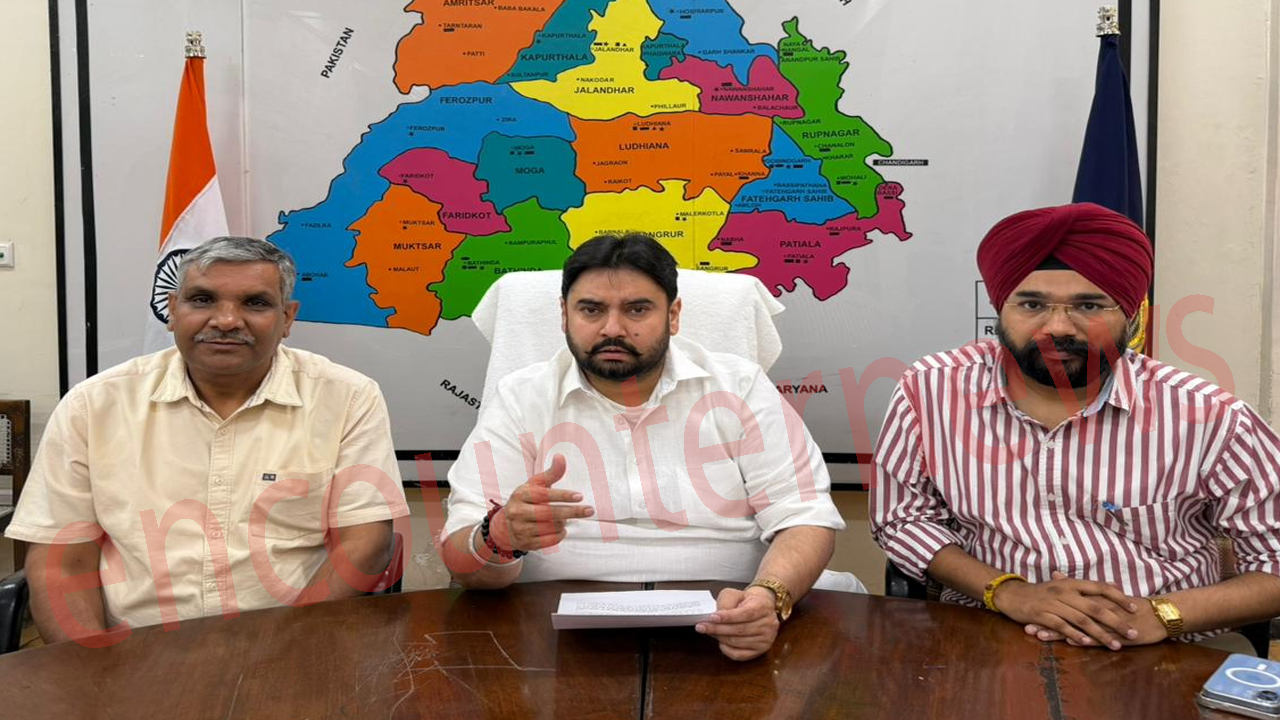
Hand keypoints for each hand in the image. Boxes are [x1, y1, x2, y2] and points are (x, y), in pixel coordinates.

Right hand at [490, 455, 593, 552]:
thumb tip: (560, 456)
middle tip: (589, 510)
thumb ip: (550, 473)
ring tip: (566, 518)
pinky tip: (562, 530)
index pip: (543, 495)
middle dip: (571, 512)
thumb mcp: (535, 485)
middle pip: (548, 513)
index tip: (580, 496)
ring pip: (550, 528)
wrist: (505, 526)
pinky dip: (559, 536)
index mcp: (521, 494)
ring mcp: (519, 529)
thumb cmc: (527, 500)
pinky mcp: (525, 543)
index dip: (562, 495)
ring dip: (563, 523)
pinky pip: (548, 541)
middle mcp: (517, 511)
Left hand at [696, 586, 779, 660]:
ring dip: (720, 637)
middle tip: (702, 626)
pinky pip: (740, 655)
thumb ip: (726, 601)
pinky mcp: (760, 651)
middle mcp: (768, 624)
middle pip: (740, 630)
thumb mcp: (736, 594)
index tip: (712, 617)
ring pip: (738, 642)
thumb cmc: (746, 601)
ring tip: (709, 632)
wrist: (760, 608)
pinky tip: (721, 642)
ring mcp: (765, 639)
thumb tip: (717, 615)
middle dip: (718, 628)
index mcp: (763, 607)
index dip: (728, 617)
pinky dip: (727, 650)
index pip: (746, 614)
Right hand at [995, 571, 1140, 650]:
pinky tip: (1087, 644)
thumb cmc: (1040, 591)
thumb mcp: (1063, 584)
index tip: (1135, 608)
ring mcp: (1053, 604)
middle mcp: (1064, 592)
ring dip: (1100, 634)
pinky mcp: (1042, 615)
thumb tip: (1113, 584)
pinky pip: (1062, 626)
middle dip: (1116, 621)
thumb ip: (1087, 587)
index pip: (1100, 588)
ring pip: (1082, 620)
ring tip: (1115, 645)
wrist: (1011, 594)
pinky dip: (1075, 635)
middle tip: (1132, 633)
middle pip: (1095, 607)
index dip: (1119, 598)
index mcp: (1071, 583)